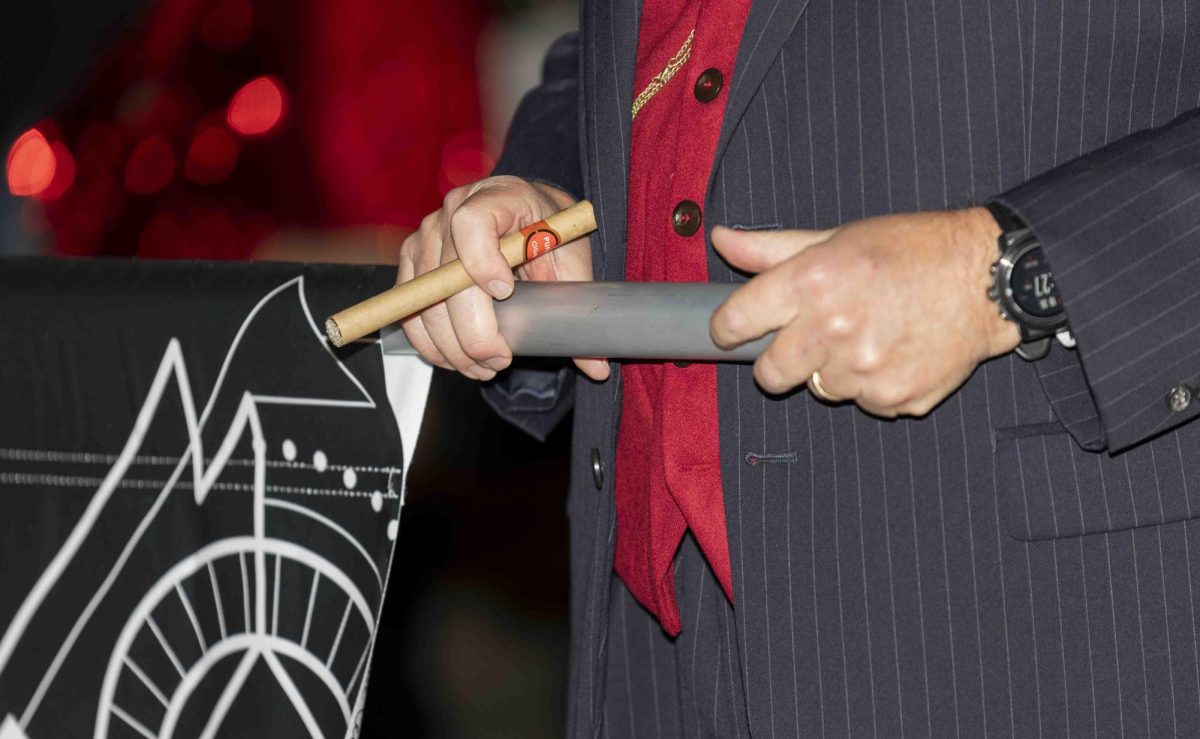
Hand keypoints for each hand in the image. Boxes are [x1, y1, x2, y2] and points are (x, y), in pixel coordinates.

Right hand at [397, 176, 608, 381]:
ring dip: (451, 345)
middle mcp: (453, 209)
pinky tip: (458, 359)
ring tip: (484, 366)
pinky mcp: (414, 260)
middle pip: (446, 275)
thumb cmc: (549, 231)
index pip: (473, 222)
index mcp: (499, 197)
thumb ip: (579, 307)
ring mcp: (427, 235)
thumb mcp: (572, 260)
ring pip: (424, 300)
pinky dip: (431, 342)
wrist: (528, 215)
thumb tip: (596, 367)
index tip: (505, 292)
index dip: (482, 261)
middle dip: (472, 329)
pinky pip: (409, 308)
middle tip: (499, 359)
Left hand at [709, 208, 1020, 416]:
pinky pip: (862, 403)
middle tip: (806, 340)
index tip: (733, 330)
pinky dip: (872, 386)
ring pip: (819, 388)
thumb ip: (773, 249)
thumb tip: (720, 240)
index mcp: (811, 282)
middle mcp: (832, 329)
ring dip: (833, 370)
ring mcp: (864, 370)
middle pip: (769, 374)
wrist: (988, 279)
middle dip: (778, 361)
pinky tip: (896, 353)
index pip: (736, 321)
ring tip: (868, 335)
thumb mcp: (839, 237)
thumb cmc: (911, 250)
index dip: (728, 328)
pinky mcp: (894, 399)